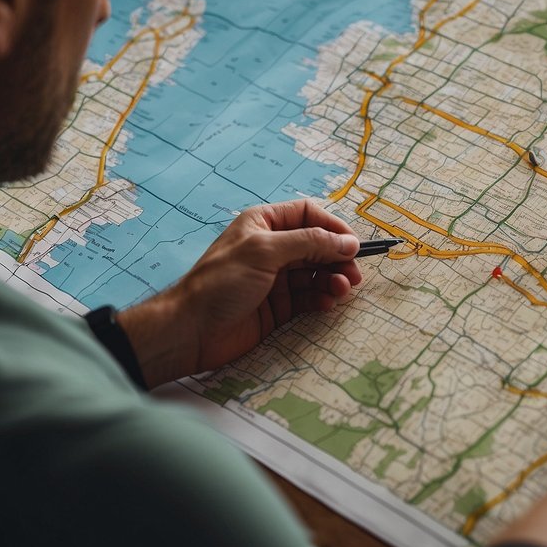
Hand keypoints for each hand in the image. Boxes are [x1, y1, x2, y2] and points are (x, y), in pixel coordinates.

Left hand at [118, 199, 361, 387]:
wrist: (191, 331)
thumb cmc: (220, 283)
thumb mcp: (265, 252)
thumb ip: (309, 243)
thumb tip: (347, 242)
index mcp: (264, 224)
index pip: (308, 215)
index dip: (333, 227)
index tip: (353, 245)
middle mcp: (272, 248)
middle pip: (317, 245)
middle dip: (337, 257)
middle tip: (354, 274)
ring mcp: (276, 278)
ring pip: (316, 273)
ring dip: (333, 280)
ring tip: (341, 290)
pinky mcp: (278, 306)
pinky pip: (309, 297)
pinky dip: (321, 298)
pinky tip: (326, 303)